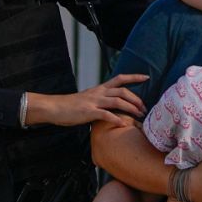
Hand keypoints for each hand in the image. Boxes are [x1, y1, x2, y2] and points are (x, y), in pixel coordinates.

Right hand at [30, 74, 148, 126]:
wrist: (54, 107)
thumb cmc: (72, 106)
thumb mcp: (89, 99)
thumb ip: (101, 100)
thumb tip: (114, 106)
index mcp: (100, 89)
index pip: (120, 79)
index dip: (134, 77)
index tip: (146, 77)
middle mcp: (99, 93)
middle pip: (123, 91)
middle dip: (136, 99)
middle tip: (144, 108)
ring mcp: (94, 102)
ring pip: (117, 101)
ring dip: (131, 108)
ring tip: (139, 115)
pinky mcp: (89, 112)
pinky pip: (106, 115)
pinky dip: (117, 119)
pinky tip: (124, 124)